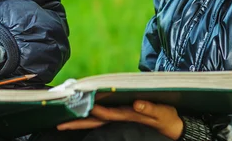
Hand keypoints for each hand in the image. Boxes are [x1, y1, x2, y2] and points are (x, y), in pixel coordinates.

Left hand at [57, 100, 183, 139]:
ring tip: (62, 120)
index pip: (105, 115)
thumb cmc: (165, 117)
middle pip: (94, 121)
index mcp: (127, 116)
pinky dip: (87, 115)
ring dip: (78, 120)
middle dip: (77, 123)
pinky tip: (77, 114)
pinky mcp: (119, 116)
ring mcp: (118, 118)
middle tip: (59, 124)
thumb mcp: (161, 112)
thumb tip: (137, 105)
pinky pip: (99, 117)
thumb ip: (149, 109)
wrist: (172, 126)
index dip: (92, 111)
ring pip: (94, 121)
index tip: (78, 107)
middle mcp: (119, 118)